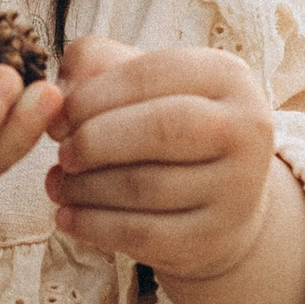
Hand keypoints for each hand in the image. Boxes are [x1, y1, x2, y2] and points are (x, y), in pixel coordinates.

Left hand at [52, 38, 304, 303]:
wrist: (223, 201)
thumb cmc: (169, 127)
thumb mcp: (142, 83)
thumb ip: (94, 64)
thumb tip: (58, 95)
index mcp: (228, 76)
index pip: (151, 73)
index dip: (92, 95)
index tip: (58, 116)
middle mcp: (246, 129)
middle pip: (159, 129)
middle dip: (95, 140)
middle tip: (62, 152)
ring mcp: (237, 190)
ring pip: (144, 186)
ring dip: (84, 187)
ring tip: (58, 184)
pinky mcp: (212, 239)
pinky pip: (141, 234)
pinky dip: (92, 226)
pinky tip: (67, 217)